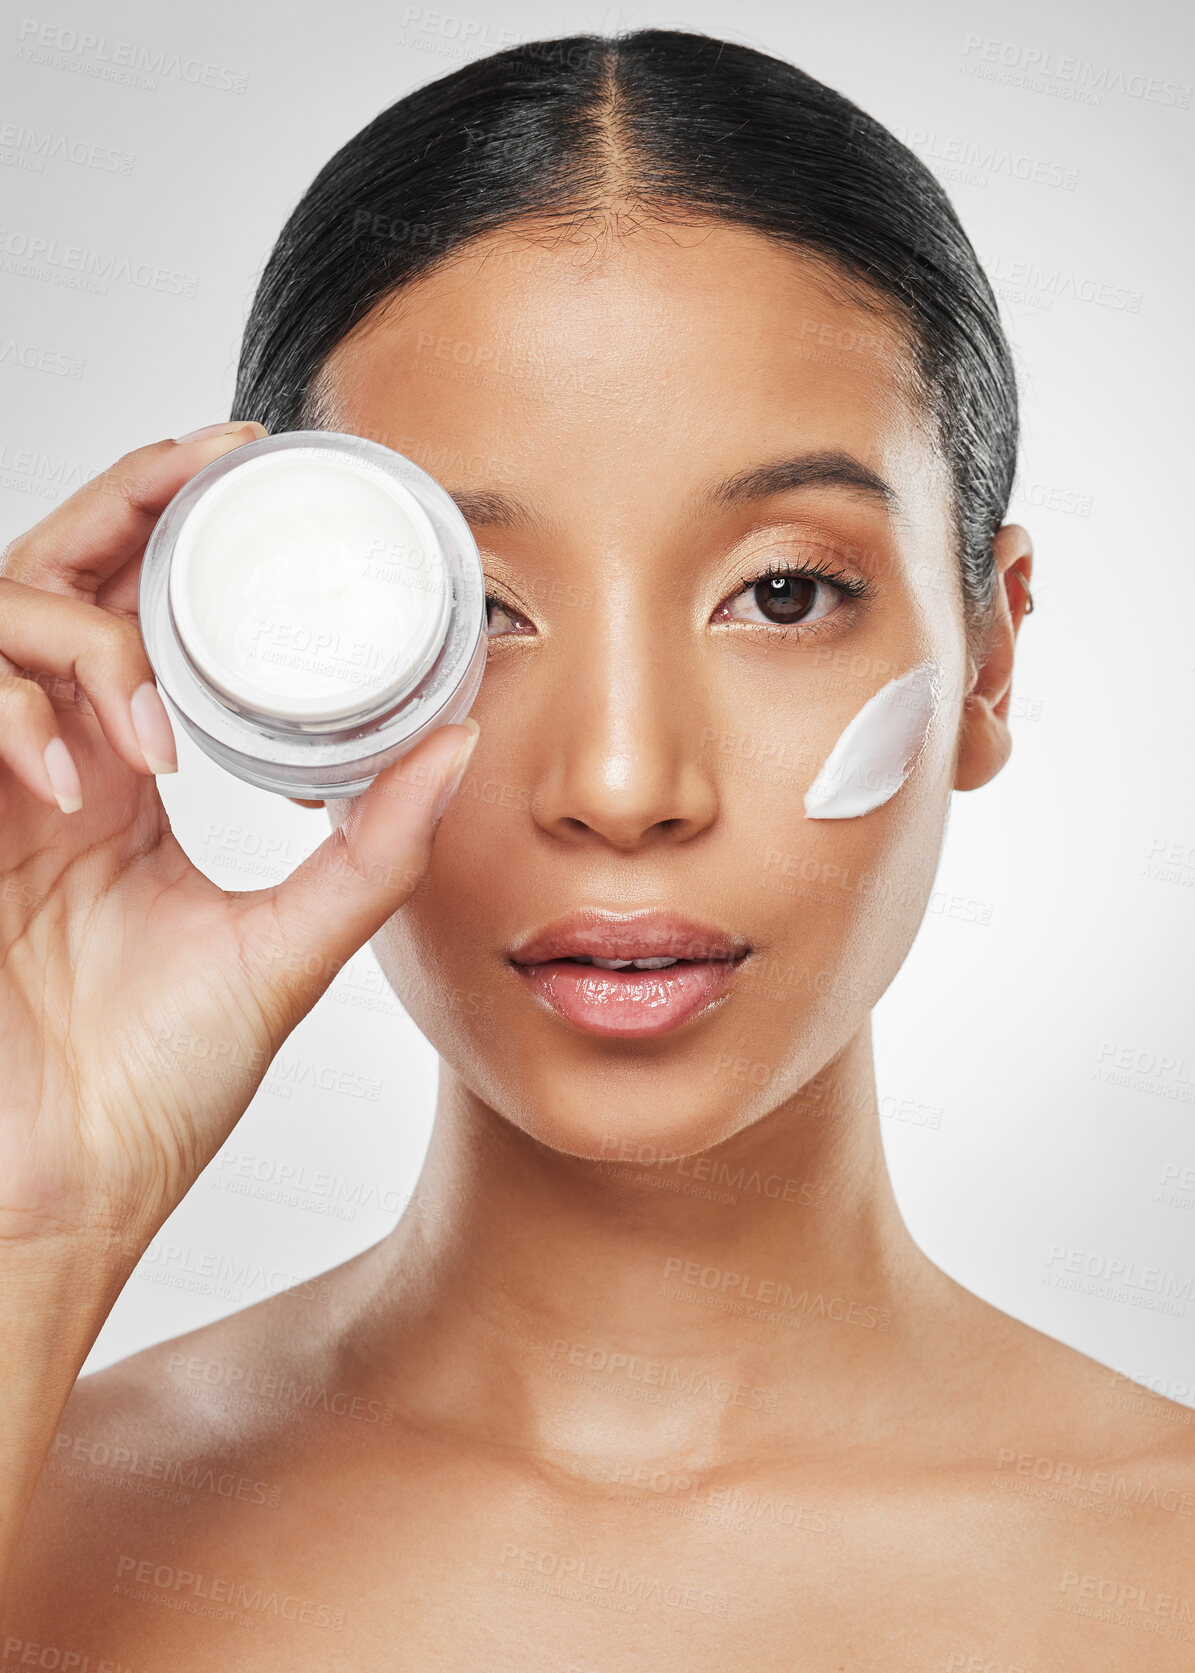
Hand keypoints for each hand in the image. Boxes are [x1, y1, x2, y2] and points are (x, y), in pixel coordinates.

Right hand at [0, 425, 478, 1259]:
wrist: (58, 1201)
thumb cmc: (149, 1094)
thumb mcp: (284, 952)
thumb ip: (367, 850)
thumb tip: (462, 744)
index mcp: (122, 782)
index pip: (129, 611)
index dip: (167, 523)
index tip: (245, 464)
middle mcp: (47, 768)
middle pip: (52, 576)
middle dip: (119, 504)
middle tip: (205, 464)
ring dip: (75, 643)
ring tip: (149, 738)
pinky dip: (8, 714)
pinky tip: (77, 784)